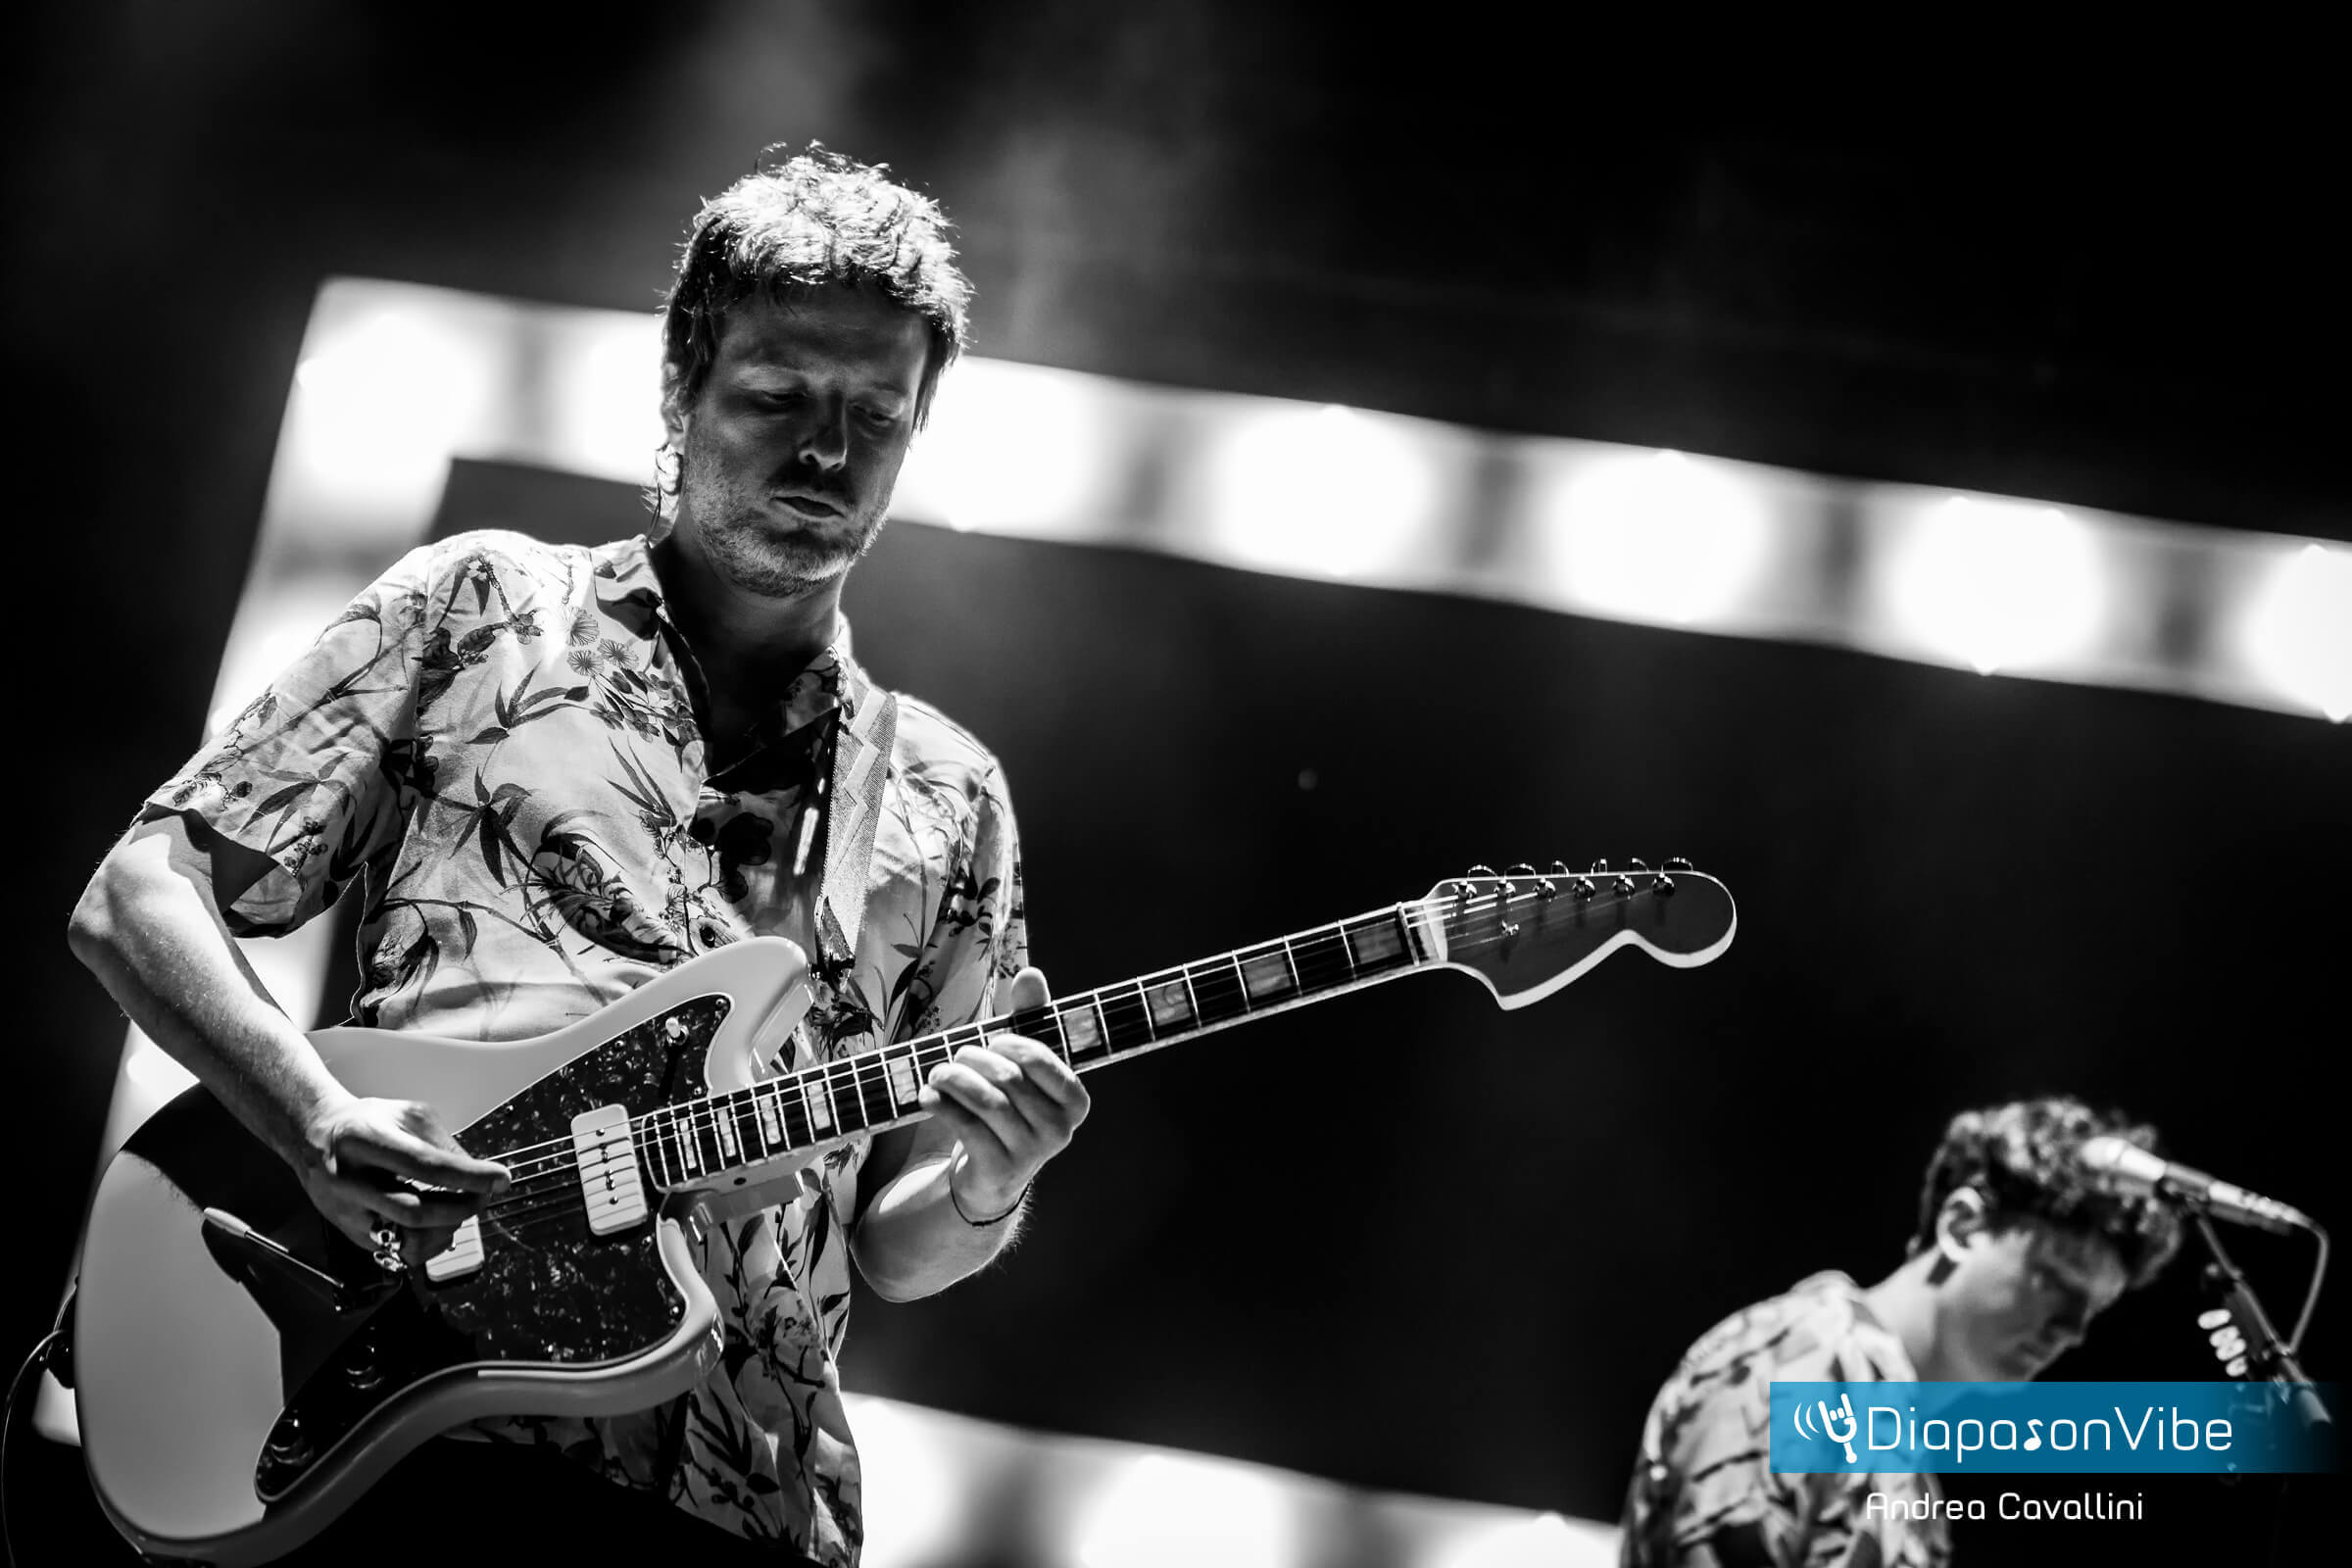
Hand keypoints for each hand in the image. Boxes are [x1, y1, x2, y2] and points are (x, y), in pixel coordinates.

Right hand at [297, 1093, 511, 1265]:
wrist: (313, 1138)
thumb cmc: (364, 1123)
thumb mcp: (406, 1115)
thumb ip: (443, 1143)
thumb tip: (477, 1174)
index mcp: (364, 1140)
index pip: (426, 1166)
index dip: (469, 1176)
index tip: (500, 1178)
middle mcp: (349, 1180)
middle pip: (415, 1211)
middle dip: (461, 1208)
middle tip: (483, 1195)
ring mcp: (346, 1211)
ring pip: (406, 1240)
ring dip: (447, 1229)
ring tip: (462, 1209)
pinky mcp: (349, 1233)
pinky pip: (396, 1252)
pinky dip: (429, 1244)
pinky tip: (441, 1225)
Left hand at [917, 967, 1089, 1216]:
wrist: (994, 1171)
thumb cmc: (1013, 1103)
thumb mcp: (1024, 1061)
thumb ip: (1030, 1016)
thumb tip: (1030, 973)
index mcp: (1075, 1100)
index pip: (1041, 1059)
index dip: (1011, 1044)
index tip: (992, 1041)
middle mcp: (1061, 1130)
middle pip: (1009, 1079)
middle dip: (974, 1061)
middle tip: (954, 1056)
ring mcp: (1032, 1153)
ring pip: (988, 1103)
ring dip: (955, 1081)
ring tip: (937, 1072)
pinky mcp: (1000, 1170)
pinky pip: (968, 1129)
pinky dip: (943, 1107)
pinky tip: (928, 1096)